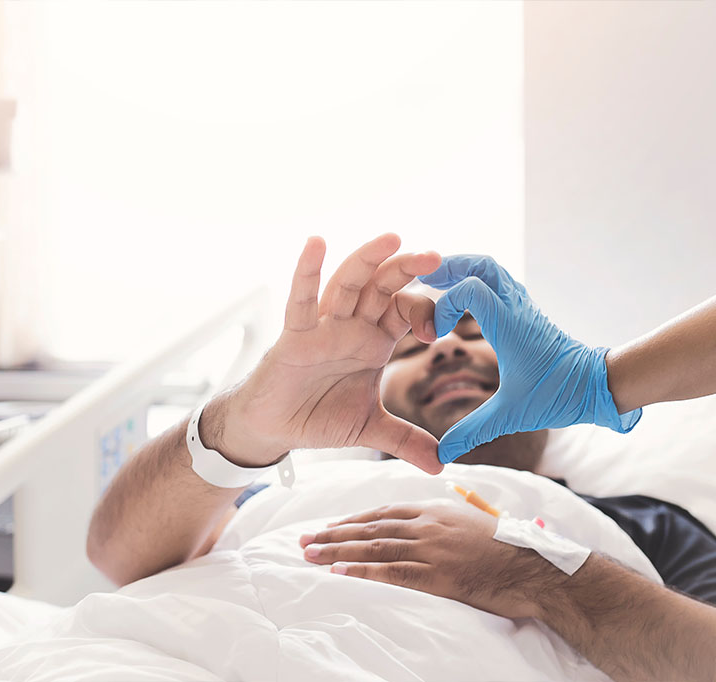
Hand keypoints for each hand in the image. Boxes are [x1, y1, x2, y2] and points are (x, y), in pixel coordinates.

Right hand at [205, 234, 443, 473]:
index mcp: (374, 341)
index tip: (440, 332)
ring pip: (348, 283)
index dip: (425, 313)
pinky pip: (301, 300)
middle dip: (407, 269)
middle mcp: (352, 326)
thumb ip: (406, 440)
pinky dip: (306, 272)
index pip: (405, 311)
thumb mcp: (370, 429)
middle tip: (434, 256)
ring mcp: (323, 326)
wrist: (275, 429)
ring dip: (368, 259)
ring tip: (392, 238)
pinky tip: (315, 243)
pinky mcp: (294, 335)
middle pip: (382, 287)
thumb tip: (441, 465)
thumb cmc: (318, 415)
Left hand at [299, 500, 563, 619]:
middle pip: (370, 528)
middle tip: (304, 540)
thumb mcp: (475, 523)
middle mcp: (428, 524)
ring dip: (337, 551)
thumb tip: (432, 524)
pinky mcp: (437, 574)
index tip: (330, 526)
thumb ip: (448, 521)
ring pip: (374, 548)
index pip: (384, 512)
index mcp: (436, 510)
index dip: (353, 520)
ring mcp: (431, 548)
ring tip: (310, 555)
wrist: (538, 567)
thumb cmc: (511, 548)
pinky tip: (339, 572)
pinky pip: (392, 571)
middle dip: (334, 534)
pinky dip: (362, 571)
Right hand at [419, 255, 641, 462]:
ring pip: (492, 269)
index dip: (443, 303)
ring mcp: (523, 307)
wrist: (598, 385)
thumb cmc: (558, 395)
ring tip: (437, 283)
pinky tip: (464, 300)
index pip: (470, 288)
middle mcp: (516, 308)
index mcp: (509, 325)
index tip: (434, 333)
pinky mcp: (527, 313)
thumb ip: (472, 431)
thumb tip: (441, 456)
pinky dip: (477, 282)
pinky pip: (500, 283)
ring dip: (464, 270)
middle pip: (481, 264)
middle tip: (424, 280)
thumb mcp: (510, 415)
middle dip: (450, 267)